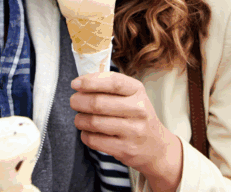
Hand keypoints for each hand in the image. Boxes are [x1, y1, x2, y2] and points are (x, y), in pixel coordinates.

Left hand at [70, 72, 182, 190]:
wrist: (157, 148)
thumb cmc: (138, 117)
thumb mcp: (133, 96)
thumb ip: (110, 87)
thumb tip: (81, 83)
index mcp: (138, 91)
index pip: (113, 82)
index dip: (90, 81)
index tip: (75, 84)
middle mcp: (138, 109)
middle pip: (98, 103)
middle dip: (79, 101)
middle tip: (74, 102)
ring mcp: (133, 131)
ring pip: (94, 122)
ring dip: (79, 120)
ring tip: (79, 118)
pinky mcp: (126, 149)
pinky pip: (95, 141)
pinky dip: (85, 135)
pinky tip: (87, 132)